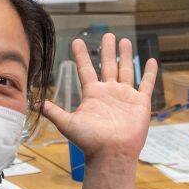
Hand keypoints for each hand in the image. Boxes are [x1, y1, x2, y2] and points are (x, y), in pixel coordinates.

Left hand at [40, 33, 155, 162]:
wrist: (112, 154)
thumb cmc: (90, 141)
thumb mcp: (68, 124)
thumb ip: (54, 112)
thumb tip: (36, 103)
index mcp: (93, 94)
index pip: (86, 70)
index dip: (81, 56)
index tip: (76, 41)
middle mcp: (109, 92)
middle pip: (108, 66)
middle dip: (107, 50)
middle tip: (107, 34)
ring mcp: (125, 97)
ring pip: (126, 70)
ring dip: (126, 56)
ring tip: (124, 41)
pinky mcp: (140, 103)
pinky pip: (146, 84)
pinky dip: (149, 73)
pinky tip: (152, 61)